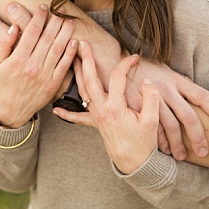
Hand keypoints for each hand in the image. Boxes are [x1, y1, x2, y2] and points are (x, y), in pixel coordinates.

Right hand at [0, 4, 77, 128]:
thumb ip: (3, 44)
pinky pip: (64, 65)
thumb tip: (14, 26)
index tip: (43, 7)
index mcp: (17, 60)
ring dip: (66, 33)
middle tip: (60, 9)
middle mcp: (32, 66)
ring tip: (69, 20)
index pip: (31, 33)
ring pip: (58, 49)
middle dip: (55, 21)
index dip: (38, 18)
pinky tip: (75, 41)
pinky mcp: (54, 83)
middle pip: (47, 38)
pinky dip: (71, 52)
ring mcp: (45, 75)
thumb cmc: (3, 83)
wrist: (13, 109)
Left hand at [59, 41, 158, 174]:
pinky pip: (78, 118)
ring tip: (70, 58)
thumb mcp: (152, 121)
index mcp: (116, 107)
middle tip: (82, 44)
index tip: (134, 57)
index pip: (118, 78)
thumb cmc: (144, 143)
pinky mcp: (96, 124)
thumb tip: (146, 81)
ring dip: (75, 74)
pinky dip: (67, 112)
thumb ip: (151, 99)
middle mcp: (102, 109)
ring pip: (82, 92)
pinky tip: (55, 108)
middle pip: (91, 80)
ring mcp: (97, 117)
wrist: (135, 164)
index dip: (126, 64)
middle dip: (86, 60)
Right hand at [121, 60, 208, 160]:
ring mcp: (152, 97)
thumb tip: (200, 98)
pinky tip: (164, 150)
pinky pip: (152, 127)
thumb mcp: (167, 72)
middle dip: (198, 136)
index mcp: (178, 80)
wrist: (117, 62)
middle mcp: (168, 88)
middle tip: (204, 152)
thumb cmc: (146, 69)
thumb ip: (181, 86)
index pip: (203, 95)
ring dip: (177, 144)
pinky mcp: (138, 105)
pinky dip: (159, 141)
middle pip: (188, 115)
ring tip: (181, 157)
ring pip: (170, 125)